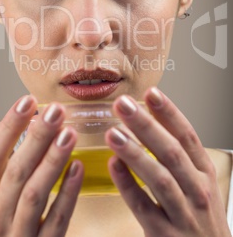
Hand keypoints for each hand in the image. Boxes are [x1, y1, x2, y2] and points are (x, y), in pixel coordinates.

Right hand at [0, 95, 83, 236]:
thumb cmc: (4, 228)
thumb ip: (11, 168)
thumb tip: (35, 127)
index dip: (9, 126)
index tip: (26, 101)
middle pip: (16, 169)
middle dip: (37, 137)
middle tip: (55, 111)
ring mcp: (18, 233)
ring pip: (35, 192)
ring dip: (53, 160)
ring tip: (69, 133)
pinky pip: (57, 219)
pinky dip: (68, 192)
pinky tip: (78, 168)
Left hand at [105, 88, 230, 236]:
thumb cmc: (201, 217)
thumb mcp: (200, 183)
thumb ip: (181, 156)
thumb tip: (151, 119)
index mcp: (204, 173)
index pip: (188, 136)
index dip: (169, 113)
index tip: (150, 93)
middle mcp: (197, 191)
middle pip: (171, 152)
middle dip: (146, 126)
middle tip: (123, 104)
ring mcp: (183, 215)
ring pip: (159, 178)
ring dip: (135, 153)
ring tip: (112, 132)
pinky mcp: (165, 236)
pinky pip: (143, 208)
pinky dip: (128, 185)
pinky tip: (113, 165)